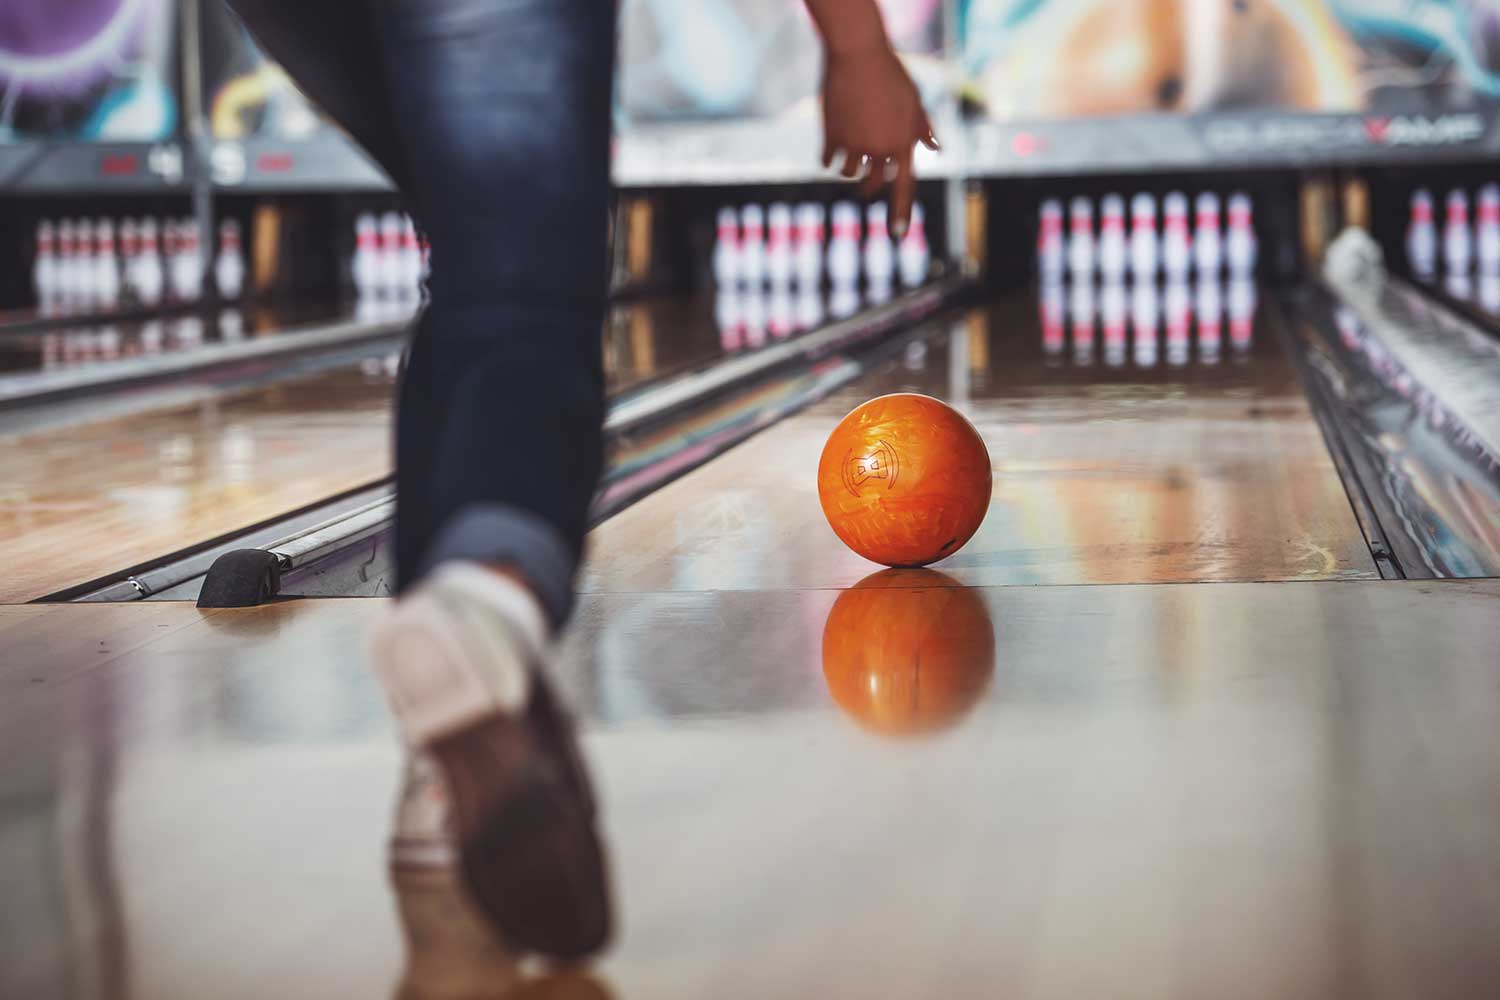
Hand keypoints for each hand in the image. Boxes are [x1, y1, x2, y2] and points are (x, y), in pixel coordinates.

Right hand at [820, 44, 937, 236]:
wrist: (859, 54)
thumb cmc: (890, 73)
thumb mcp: (913, 99)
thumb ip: (922, 128)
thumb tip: (935, 149)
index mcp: (904, 142)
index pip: (905, 186)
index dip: (901, 212)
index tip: (898, 235)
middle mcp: (882, 148)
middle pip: (872, 185)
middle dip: (866, 187)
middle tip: (863, 186)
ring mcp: (856, 144)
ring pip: (847, 174)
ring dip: (846, 166)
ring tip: (847, 145)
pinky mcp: (833, 137)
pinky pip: (827, 161)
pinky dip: (827, 155)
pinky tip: (830, 137)